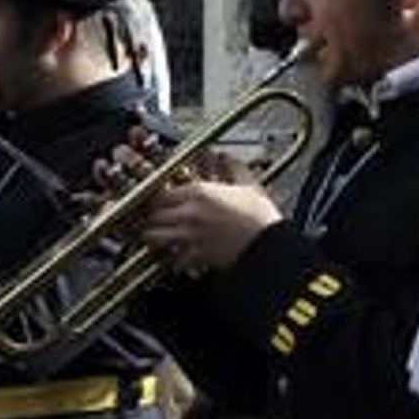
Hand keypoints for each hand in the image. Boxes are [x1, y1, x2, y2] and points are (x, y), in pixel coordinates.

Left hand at [136, 176, 282, 275]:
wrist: (268, 245)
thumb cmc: (260, 216)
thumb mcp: (249, 184)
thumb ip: (234, 168)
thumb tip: (227, 157)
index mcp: (199, 193)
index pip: (161, 192)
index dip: (156, 197)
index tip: (158, 198)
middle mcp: (189, 214)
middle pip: (152, 215)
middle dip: (151, 217)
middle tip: (154, 218)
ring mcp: (189, 236)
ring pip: (154, 237)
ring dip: (154, 237)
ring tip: (158, 237)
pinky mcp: (195, 256)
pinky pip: (173, 260)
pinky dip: (173, 259)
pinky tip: (177, 257)